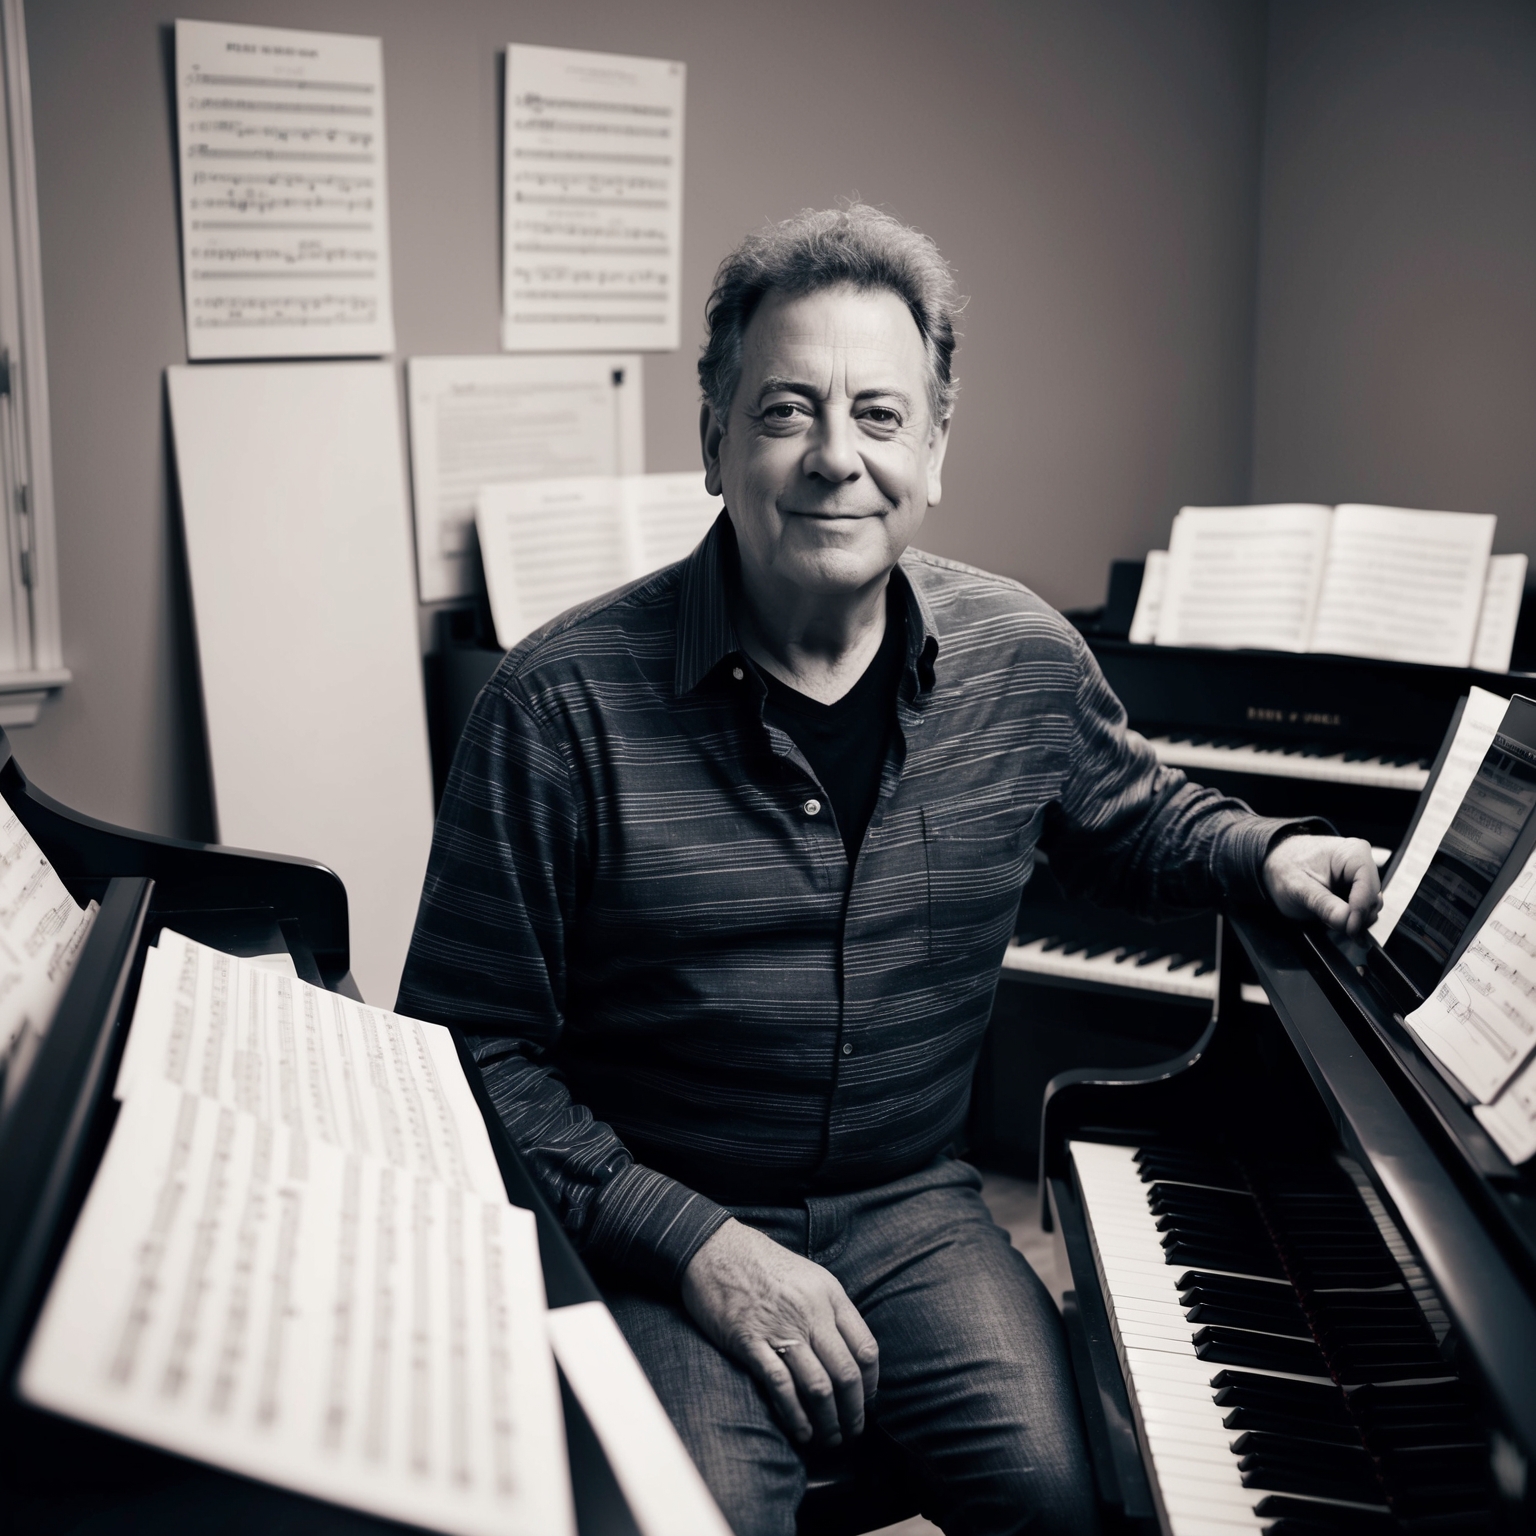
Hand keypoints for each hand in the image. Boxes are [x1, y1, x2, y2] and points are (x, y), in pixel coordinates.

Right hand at [680, 1218, 878, 1446]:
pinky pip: (781, 1386)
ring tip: (828, 1437)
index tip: (865, 1401)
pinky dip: (795, 1415)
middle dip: (853, 1411)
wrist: (713, 1248)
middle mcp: (810, 1312)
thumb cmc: (761, 1263)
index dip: (870, 1383)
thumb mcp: (808, 1276)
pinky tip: (801, 1431)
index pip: (865, 1348)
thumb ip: (830, 1310)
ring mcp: (780, 1328)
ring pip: (818, 1386)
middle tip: (851, 1430)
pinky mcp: (750, 1342)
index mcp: (829, 1295)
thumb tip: (849, 1353)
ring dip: (827, 1420)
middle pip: (846, 1373)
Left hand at [1262, 833, 1381, 938]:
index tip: (1348, 929)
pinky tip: (1333, 918)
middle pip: (1372, 899)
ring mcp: (1361, 877)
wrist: (1277, 863)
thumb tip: (1345, 921)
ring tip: (1327, 917)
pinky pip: (1362, 909)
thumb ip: (1323, 904)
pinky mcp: (1357, 889)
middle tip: (1332, 925)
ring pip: (1369, 907)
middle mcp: (1362, 862)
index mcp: (1352, 853)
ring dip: (1352, 920)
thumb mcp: (1297, 887)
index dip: (1360, 911)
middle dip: (1355, 917)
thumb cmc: (1285, 867)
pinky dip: (1350, 919)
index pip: (1368, 888)